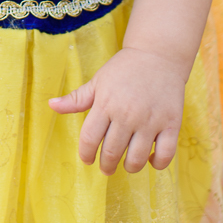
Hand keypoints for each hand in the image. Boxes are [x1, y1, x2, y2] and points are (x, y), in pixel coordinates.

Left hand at [48, 47, 185, 174]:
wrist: (158, 55)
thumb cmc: (124, 69)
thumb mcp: (98, 81)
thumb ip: (76, 99)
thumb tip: (51, 105)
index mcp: (106, 104)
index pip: (89, 140)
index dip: (86, 154)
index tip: (87, 159)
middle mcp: (127, 114)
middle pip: (112, 153)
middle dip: (106, 166)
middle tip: (106, 167)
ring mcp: (151, 120)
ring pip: (137, 160)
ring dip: (129, 167)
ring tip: (126, 164)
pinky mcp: (171, 124)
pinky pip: (164, 156)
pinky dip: (156, 164)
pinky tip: (150, 158)